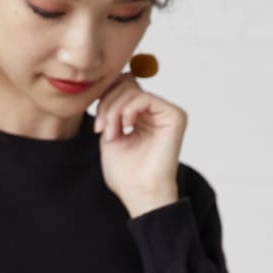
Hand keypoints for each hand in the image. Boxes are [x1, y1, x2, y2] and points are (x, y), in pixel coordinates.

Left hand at [93, 71, 187, 216]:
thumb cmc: (125, 173)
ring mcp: (166, 113)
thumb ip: (112, 107)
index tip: (98, 127)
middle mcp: (156, 112)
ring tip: (111, 133)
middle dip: (107, 104)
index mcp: (142, 116)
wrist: (139, 193)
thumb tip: (114, 79)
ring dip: (114, 110)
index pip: (123, 88)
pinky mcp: (175, 116)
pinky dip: (127, 110)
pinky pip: (144, 97)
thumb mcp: (110, 133)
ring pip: (132, 90)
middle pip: (126, 84)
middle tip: (101, 129)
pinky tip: (124, 128)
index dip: (105, 100)